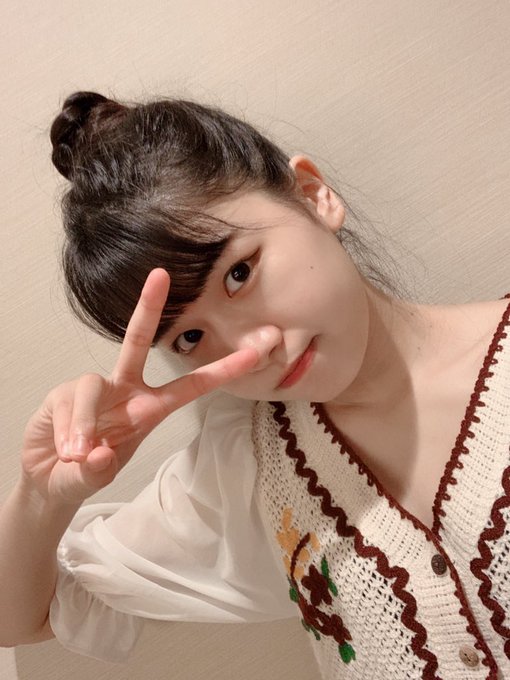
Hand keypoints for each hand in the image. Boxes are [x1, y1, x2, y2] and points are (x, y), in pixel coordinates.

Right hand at [21, 269, 258, 504]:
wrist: (48, 480)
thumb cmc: (84, 474)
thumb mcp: (93, 480)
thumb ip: (96, 473)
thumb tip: (96, 455)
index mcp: (148, 409)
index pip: (190, 387)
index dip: (221, 370)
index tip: (255, 352)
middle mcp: (124, 390)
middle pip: (137, 341)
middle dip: (148, 307)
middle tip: (160, 274)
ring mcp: (93, 388)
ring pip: (93, 387)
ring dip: (85, 424)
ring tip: (75, 457)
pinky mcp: (63, 391)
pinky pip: (69, 403)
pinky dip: (68, 430)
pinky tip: (65, 451)